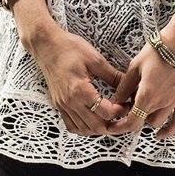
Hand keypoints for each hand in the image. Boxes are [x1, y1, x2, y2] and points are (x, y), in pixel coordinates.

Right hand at [18, 20, 130, 136]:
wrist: (46, 45)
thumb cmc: (69, 48)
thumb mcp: (95, 59)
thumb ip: (112, 76)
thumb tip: (128, 85)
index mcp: (80, 90)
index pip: (105, 112)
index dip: (120, 111)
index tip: (128, 105)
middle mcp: (70, 102)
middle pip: (95, 126)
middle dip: (113, 125)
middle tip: (124, 116)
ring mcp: (62, 105)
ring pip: (83, 130)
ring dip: (99, 129)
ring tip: (111, 119)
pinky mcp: (58, 105)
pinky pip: (71, 125)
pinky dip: (84, 128)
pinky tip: (93, 120)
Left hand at [105, 14, 174, 138]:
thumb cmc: (158, 51)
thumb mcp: (135, 66)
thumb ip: (124, 87)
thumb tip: (115, 101)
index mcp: (146, 95)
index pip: (132, 122)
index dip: (120, 127)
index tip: (113, 126)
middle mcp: (161, 103)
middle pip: (143, 121)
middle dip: (133, 117)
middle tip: (127, 107)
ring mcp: (174, 103)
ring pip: (157, 122)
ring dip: (147, 120)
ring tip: (142, 108)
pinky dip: (169, 131)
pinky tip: (160, 135)